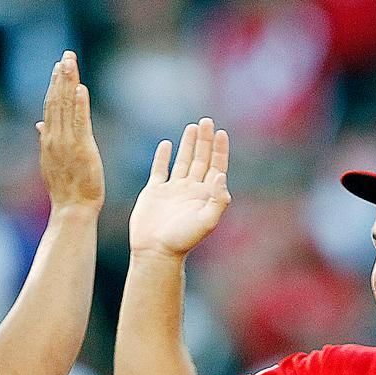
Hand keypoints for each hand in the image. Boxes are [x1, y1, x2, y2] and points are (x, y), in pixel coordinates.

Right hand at [37, 50, 103, 211]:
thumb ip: (46, 139)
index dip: (55, 85)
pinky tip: (81, 89)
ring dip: (69, 84)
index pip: (51, 106)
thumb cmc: (66, 189)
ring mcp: (68, 143)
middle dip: (62, 77)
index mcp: (49, 140)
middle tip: (67, 55)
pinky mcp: (82, 149)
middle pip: (58, 101)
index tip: (59, 66)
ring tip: (71, 64)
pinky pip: (81, 123)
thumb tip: (39, 123)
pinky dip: (80, 106)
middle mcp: (56, 138)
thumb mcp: (52, 161)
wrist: (72, 209)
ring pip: (67, 108)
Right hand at [129, 118, 229, 257]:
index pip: (215, 167)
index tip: (221, 132)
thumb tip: (221, 175)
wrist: (155, 251)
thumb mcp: (207, 221)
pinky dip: (163, 156)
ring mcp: (172, 190)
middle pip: (200, 159)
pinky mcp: (154, 192)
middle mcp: (190, 190)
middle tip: (206, 121)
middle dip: (204, 141)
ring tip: (192, 127)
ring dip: (188, 144)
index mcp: (205, 195)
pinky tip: (167, 144)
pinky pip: (159, 170)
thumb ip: (218, 199)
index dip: (219, 150)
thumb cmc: (182, 239)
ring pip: (182, 161)